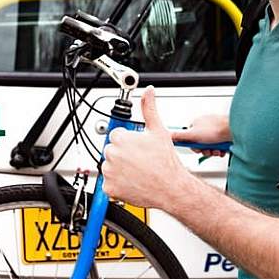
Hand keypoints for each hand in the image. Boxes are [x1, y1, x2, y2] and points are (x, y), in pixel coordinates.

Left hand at [102, 86, 191, 208]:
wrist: (170, 188)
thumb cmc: (166, 162)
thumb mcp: (158, 130)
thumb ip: (149, 108)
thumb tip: (149, 91)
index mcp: (120, 138)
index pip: (116, 136)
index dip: (129, 142)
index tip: (138, 148)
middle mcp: (112, 154)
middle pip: (112, 151)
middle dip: (123, 155)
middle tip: (140, 160)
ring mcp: (109, 172)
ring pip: (109, 167)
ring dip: (119, 169)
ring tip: (137, 171)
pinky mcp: (109, 187)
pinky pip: (109, 183)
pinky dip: (118, 183)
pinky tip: (132, 181)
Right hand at [181, 114, 231, 157]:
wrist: (234, 130)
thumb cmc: (216, 129)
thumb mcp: (193, 134)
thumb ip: (179, 136)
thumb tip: (168, 135)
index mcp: (197, 123)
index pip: (189, 137)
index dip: (193, 146)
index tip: (196, 149)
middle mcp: (206, 126)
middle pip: (200, 143)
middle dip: (204, 149)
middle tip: (208, 150)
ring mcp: (215, 131)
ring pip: (210, 146)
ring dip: (213, 151)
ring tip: (217, 150)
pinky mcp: (224, 136)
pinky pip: (219, 146)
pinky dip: (220, 150)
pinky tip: (222, 149)